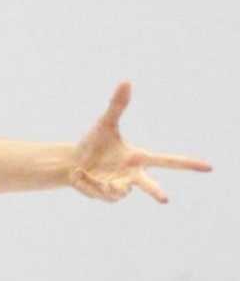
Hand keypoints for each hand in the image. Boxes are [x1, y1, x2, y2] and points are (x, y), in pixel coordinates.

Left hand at [68, 83, 210, 203]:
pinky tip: (81, 176)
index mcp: (139, 158)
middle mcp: (133, 175)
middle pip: (149, 185)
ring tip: (86, 170)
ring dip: (99, 180)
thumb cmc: (94, 143)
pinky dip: (88, 183)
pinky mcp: (107, 196)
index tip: (209, 167)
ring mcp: (120, 187)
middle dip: (155, 191)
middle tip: (165, 199)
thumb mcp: (105, 124)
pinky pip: (101, 192)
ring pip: (115, 188)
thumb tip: (126, 81)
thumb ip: (117, 106)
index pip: (169, 161)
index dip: (189, 164)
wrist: (71, 162)